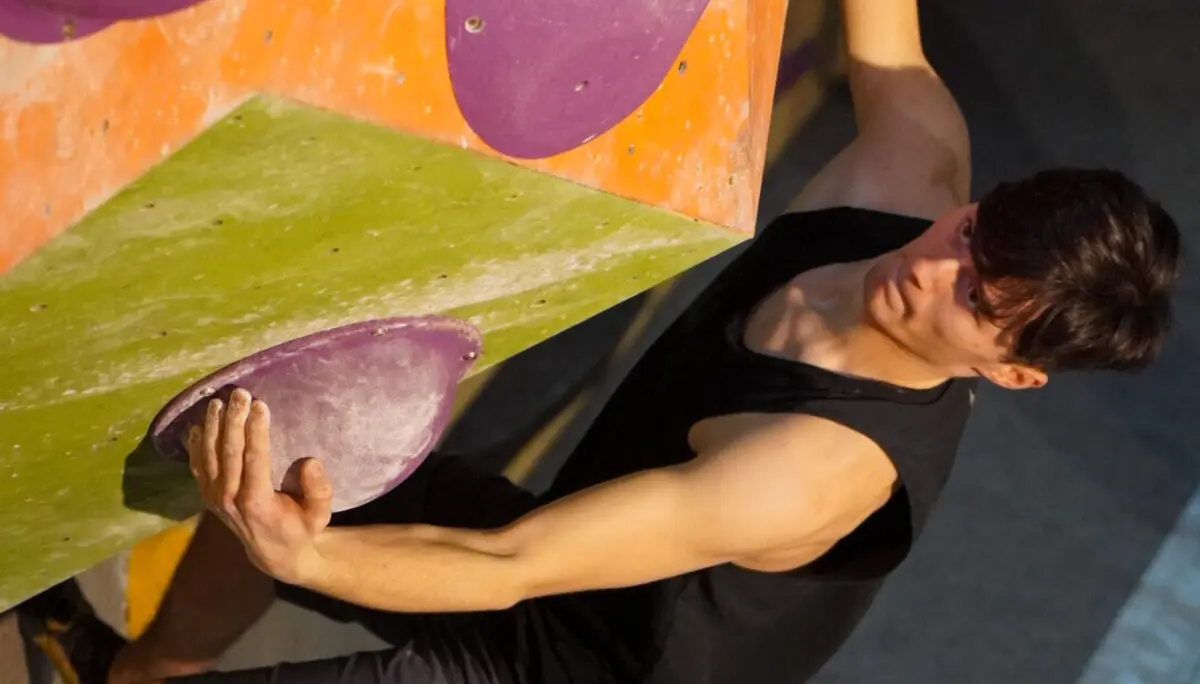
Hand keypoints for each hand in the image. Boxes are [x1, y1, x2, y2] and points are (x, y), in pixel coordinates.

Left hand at [187, 388, 332, 583]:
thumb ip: (319, 491)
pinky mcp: (208, 496)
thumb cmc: (300, 528)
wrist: (272, 553)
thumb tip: (311, 463)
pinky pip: (198, 466)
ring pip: (209, 456)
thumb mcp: (320, 515)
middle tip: (239, 393)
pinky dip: (196, 445)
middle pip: (228, 452)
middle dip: (233, 419)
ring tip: (218, 402)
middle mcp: (230, 498)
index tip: (260, 405)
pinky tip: (198, 425)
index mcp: (257, 501)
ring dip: (212, 426)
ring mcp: (215, 497)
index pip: (254, 458)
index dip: (255, 430)